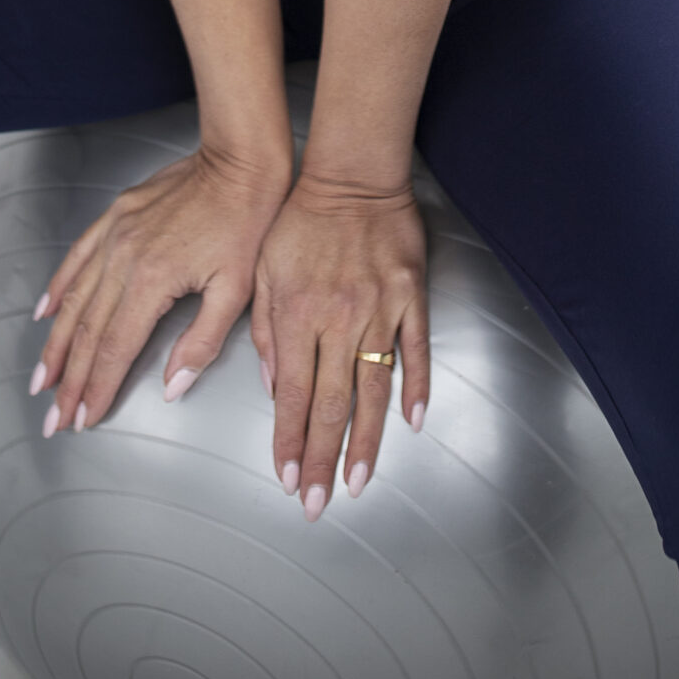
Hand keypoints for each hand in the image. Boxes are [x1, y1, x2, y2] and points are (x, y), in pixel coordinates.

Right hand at [28, 144, 288, 431]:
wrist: (238, 162)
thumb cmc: (245, 223)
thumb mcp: (237, 290)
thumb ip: (202, 342)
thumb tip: (171, 387)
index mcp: (152, 281)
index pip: (115, 350)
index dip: (97, 389)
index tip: (84, 420)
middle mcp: (123, 258)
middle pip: (87, 333)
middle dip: (68, 382)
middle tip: (53, 418)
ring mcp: (114, 234)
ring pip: (73, 300)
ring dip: (55, 345)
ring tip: (42, 380)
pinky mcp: (114, 216)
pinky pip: (76, 256)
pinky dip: (57, 287)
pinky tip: (43, 314)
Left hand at [251, 171, 431, 518]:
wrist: (352, 175)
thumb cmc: (300, 218)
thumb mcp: (263, 268)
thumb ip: (266, 329)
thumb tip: (276, 386)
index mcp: (297, 312)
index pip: (293, 394)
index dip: (291, 442)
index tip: (289, 480)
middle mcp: (338, 318)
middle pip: (332, 404)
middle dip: (323, 459)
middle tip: (320, 504)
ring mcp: (379, 309)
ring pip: (374, 389)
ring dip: (366, 442)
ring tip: (359, 483)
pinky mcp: (409, 296)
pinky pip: (415, 350)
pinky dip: (416, 388)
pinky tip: (413, 424)